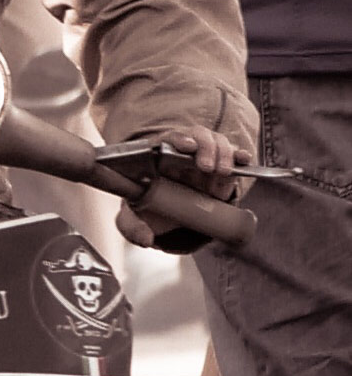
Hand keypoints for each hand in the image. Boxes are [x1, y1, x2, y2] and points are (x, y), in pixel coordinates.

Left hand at [116, 123, 249, 250]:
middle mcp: (184, 152)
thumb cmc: (148, 206)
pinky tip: (244, 160)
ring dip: (223, 154)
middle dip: (205, 148)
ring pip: (218, 142)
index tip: (187, 147)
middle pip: (198, 136)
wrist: (167, 210)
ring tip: (222, 172)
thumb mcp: (133, 217)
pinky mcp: (223, 166)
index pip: (169, 138)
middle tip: (206, 167)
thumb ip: (132, 227)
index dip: (179, 139)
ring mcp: (205, 156)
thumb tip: (146, 239)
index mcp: (158, 156)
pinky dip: (241, 156)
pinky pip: (235, 155)